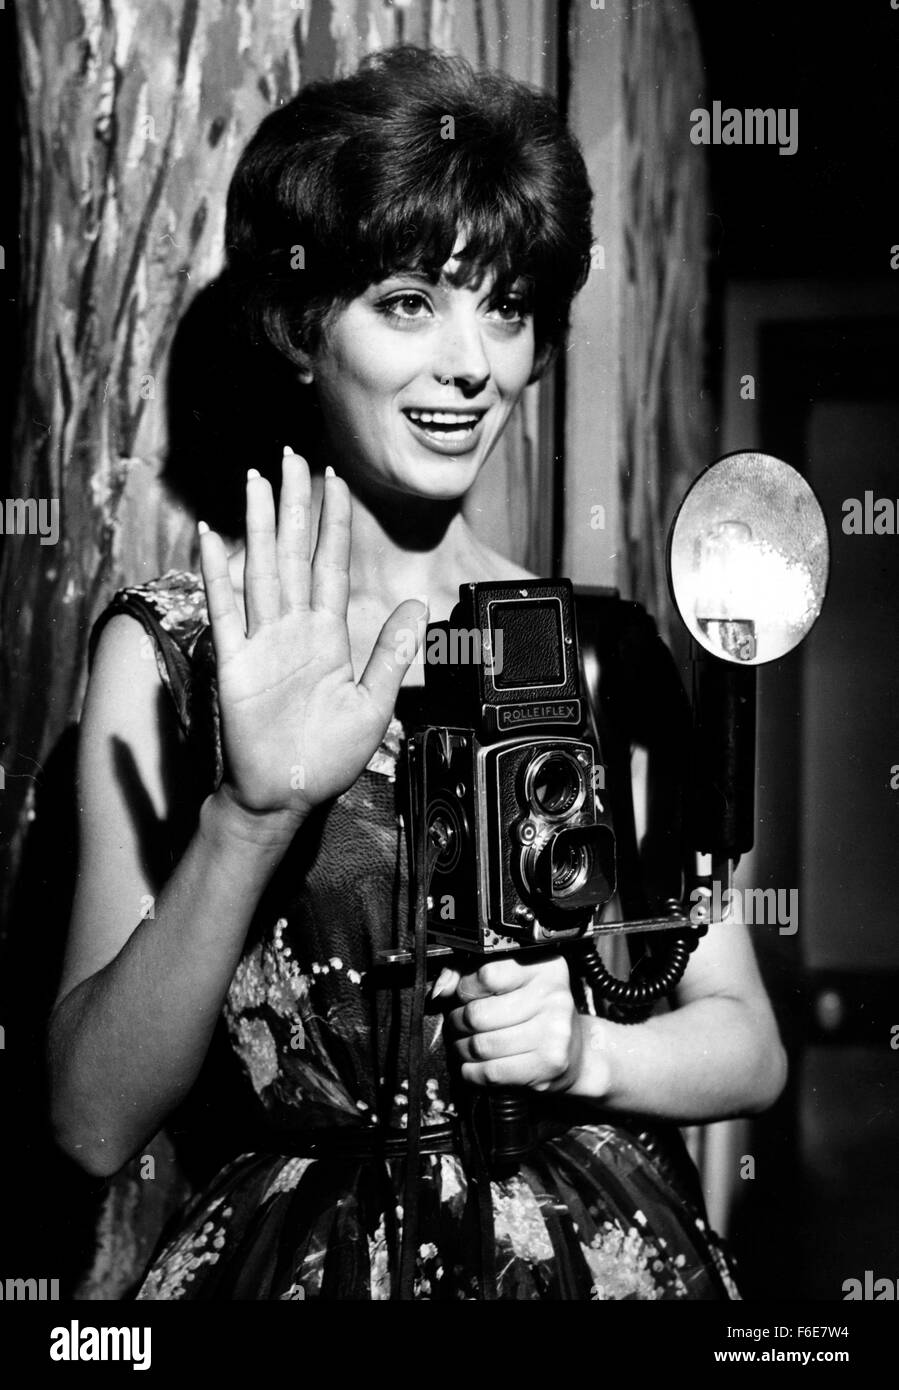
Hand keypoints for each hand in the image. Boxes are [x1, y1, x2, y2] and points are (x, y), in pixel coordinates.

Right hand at [198, 451, 425, 827]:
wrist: (286, 795)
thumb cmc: (327, 756)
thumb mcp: (373, 704)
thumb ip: (390, 653)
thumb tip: (416, 606)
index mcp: (328, 635)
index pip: (331, 565)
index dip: (334, 522)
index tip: (335, 480)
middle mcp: (293, 628)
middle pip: (294, 553)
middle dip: (294, 503)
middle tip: (290, 456)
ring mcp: (262, 641)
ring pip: (262, 569)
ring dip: (259, 524)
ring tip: (256, 480)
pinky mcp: (234, 663)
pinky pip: (226, 610)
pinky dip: (216, 572)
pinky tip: (211, 536)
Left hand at [438, 954, 588, 1092]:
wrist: (576, 1053)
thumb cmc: (537, 1014)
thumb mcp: (513, 984)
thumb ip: (472, 976)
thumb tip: (442, 989)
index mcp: (545, 968)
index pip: (487, 974)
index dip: (465, 989)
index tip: (463, 996)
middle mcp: (553, 996)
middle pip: (478, 1014)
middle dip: (457, 1023)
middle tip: (458, 1025)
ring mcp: (554, 1032)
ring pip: (481, 1045)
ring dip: (462, 1049)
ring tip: (465, 1046)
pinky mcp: (548, 1064)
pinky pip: (492, 1072)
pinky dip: (473, 1073)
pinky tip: (475, 1067)